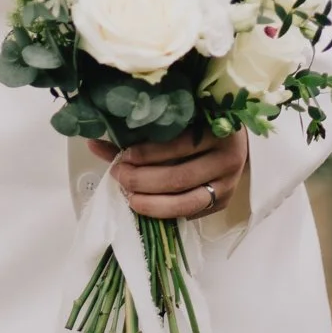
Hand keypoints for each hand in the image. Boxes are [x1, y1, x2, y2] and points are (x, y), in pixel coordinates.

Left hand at [91, 129, 249, 221]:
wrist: (235, 139)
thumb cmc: (200, 123)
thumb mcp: (179, 120)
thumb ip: (141, 132)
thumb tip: (96, 144)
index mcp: (217, 130)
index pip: (178, 146)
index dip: (147, 154)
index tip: (122, 156)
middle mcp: (227, 159)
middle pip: (180, 177)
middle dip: (143, 181)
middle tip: (119, 176)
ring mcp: (228, 184)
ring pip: (188, 202)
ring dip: (153, 204)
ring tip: (129, 197)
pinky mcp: (224, 202)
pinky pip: (192, 213)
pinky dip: (167, 212)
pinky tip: (147, 206)